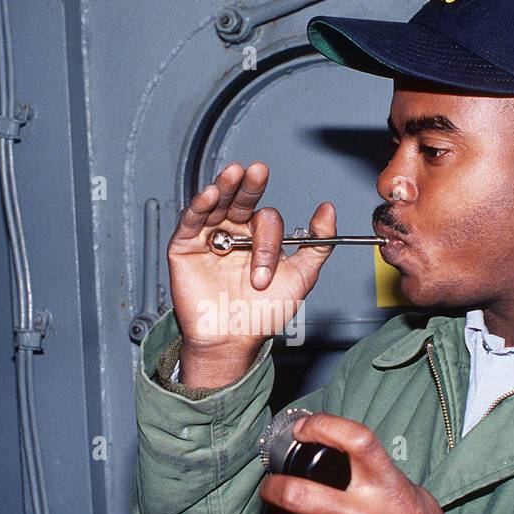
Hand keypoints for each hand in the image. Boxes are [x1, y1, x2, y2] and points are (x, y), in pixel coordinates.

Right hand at [168, 162, 336, 385]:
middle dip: (249, 186)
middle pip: (241, 201)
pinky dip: (199, 206)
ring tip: (234, 174)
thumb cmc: (263, 314)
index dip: (268, 241)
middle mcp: (234, 233)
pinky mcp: (185, 248)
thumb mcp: (300, 277)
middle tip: (258, 171)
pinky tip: (210, 195)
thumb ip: (317, 244)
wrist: (233, 341)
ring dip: (225, 186)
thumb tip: (328, 211)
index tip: (267, 268)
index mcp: (259, 238)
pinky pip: (190, 222)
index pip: (266, 221)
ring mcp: (209, 238)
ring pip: (217, 204)